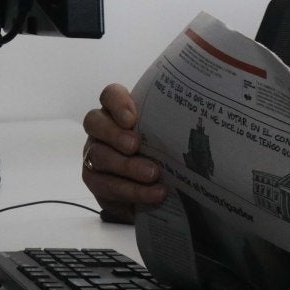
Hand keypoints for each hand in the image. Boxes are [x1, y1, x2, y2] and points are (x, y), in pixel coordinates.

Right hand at [80, 83, 167, 222]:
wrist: (156, 188)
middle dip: (115, 134)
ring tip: (153, 174)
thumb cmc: (161, 151)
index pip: (110, 95)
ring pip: (98, 156)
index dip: (117, 103)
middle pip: (94, 122)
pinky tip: (153, 194)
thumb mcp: (166, 135)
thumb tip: (195, 118)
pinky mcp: (97, 184)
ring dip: (127, 167)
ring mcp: (94, 156)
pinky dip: (132, 192)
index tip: (133, 118)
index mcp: (117, 111)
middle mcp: (100, 131)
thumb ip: (169, 123)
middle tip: (136, 145)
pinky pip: (106, 187)